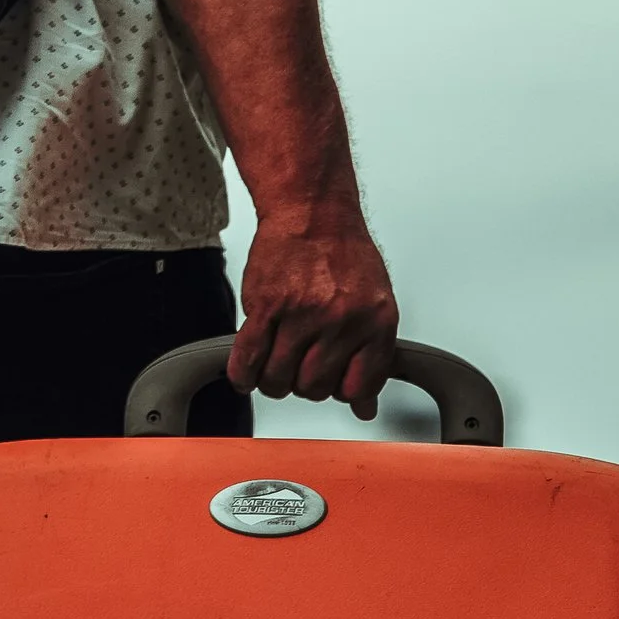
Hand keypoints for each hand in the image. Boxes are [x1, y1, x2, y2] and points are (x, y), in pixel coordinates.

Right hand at [229, 215, 397, 415]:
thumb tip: (365, 406)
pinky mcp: (266, 304)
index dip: (340, 392)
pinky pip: (249, 356)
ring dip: (272, 381)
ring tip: (273, 367)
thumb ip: (372, 355)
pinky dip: (242, 373)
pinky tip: (245, 373)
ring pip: (279, 379)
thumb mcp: (375, 303)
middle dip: (302, 385)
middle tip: (298, 368)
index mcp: (375, 322)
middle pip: (314, 388)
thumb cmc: (344, 254)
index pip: (358, 387)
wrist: (312, 211)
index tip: (332, 386)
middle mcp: (341, 319)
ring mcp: (303, 313)